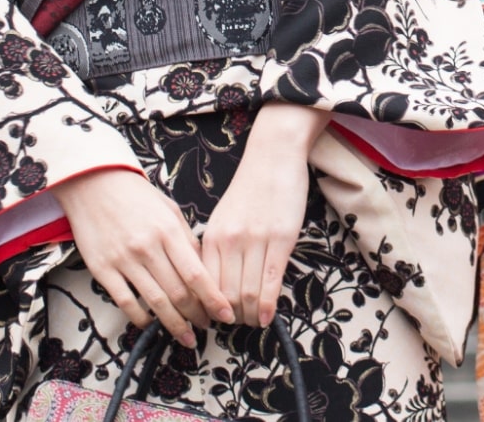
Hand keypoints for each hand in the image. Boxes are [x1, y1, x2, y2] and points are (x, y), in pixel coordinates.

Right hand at [52, 167, 230, 347]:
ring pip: (155, 302)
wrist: (94, 183)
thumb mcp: (169, 210)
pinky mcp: (102, 269)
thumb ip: (186, 240)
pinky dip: (141, 318)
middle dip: (197, 316)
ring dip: (174, 324)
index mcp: (168, 231)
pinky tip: (151, 323)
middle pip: (178, 293)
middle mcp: (147, 248)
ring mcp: (124, 260)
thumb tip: (203, 271)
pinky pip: (125, 302)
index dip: (214, 300)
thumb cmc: (136, 196)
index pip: (197, 274)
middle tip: (206, 327)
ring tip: (186, 337)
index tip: (225, 315)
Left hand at [202, 103, 325, 326]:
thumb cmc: (249, 188)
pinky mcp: (280, 239)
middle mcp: (229, 241)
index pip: (203, 286)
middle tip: (237, 326)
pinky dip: (267, 306)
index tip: (214, 321)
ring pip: (247, 293)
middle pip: (224, 295)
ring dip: (249, 315)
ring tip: (253, 322)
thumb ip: (217, 248)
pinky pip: (270, 282)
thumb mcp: (223, 217)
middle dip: (229, 318)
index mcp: (211, 237)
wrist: (273, 156)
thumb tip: (213, 283)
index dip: (207, 309)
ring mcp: (255, 240)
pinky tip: (267, 318)